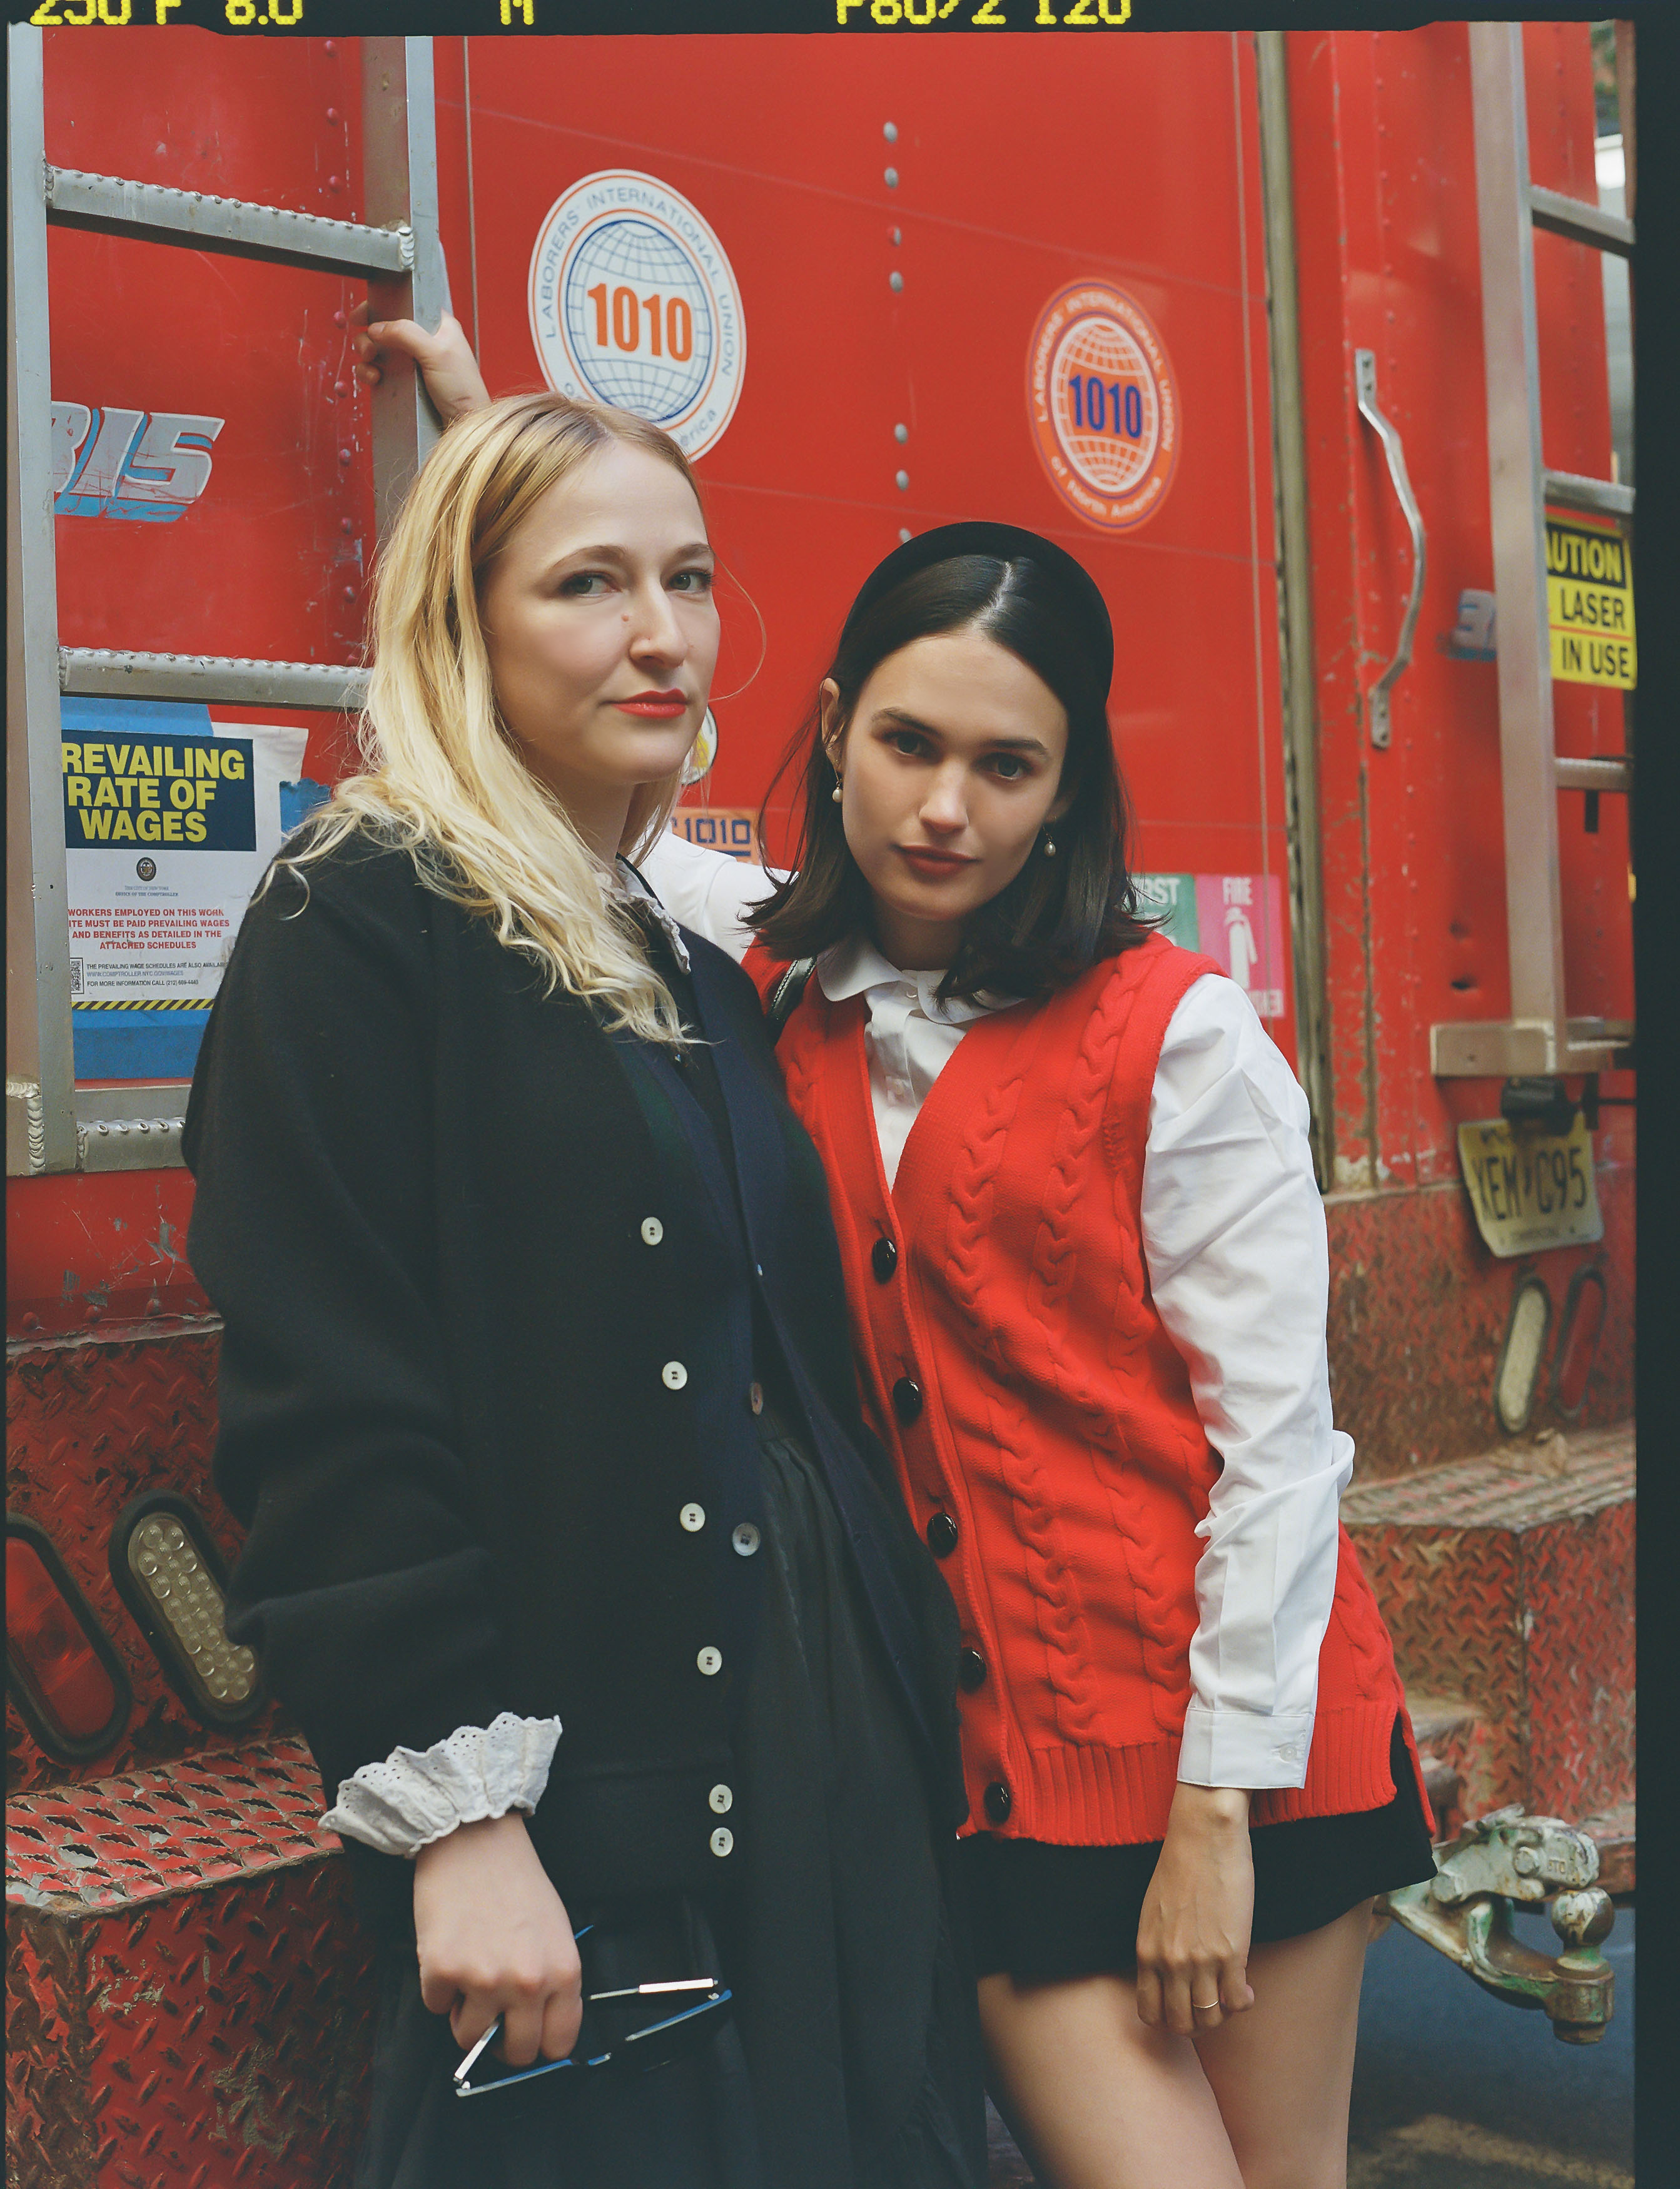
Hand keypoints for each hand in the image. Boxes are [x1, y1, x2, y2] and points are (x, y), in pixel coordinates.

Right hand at [350, 300, 490, 422]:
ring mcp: (411, 362)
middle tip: (368, 349)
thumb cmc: (463, 390)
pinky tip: (374, 379)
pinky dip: (369, 373)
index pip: (405, 304)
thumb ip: (406, 333)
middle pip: (384, 327)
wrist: (465, 426)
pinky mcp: (404, 382)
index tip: (362, 315)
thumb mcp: (437, 353)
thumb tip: (376, 327)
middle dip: (369, 336)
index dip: (381, 305)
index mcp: (437, 325)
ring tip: (371, 367)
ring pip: (378, 350)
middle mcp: (422, 341)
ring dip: (366, 356)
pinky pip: (378, 371)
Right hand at [413, 1811, 582, 2065]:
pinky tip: (449, 1951)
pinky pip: (436, 2007)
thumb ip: (550, 1982)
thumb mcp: (554, 1932)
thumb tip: (538, 2027)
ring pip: (469, 2039)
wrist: (474, 1841)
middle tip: (492, 2018)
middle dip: (500, 2042)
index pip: (559, 2044)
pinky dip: (439, 1989)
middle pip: (515, 2053)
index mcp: (563, 1973)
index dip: (541, 2046)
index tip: (527, 2038)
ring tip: (470, 1975)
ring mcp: (484, 1981)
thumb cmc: (516, 1882)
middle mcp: (527, 1984)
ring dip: (466, 2016)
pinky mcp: (442, 1973)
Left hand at [1134, 1783, 1256, 2036]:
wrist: (1204, 1836)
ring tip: (1228, 1996)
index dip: (1167, 2020)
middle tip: (1209, 2008)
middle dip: (1197, 2025)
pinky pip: (1237, 2002)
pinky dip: (1243, 2002)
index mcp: (1146, 1951)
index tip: (1183, 2008)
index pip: (1149, 2013)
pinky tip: (1245, 1987)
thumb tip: (1169, 1978)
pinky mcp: (1231, 1953)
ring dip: (1221, 2015)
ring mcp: (1200, 1960)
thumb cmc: (1179, 1867)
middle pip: (1181, 2024)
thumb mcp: (1152, 1913)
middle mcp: (1170, 1962)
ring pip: (1210, 2018)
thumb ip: (1157, 1949)